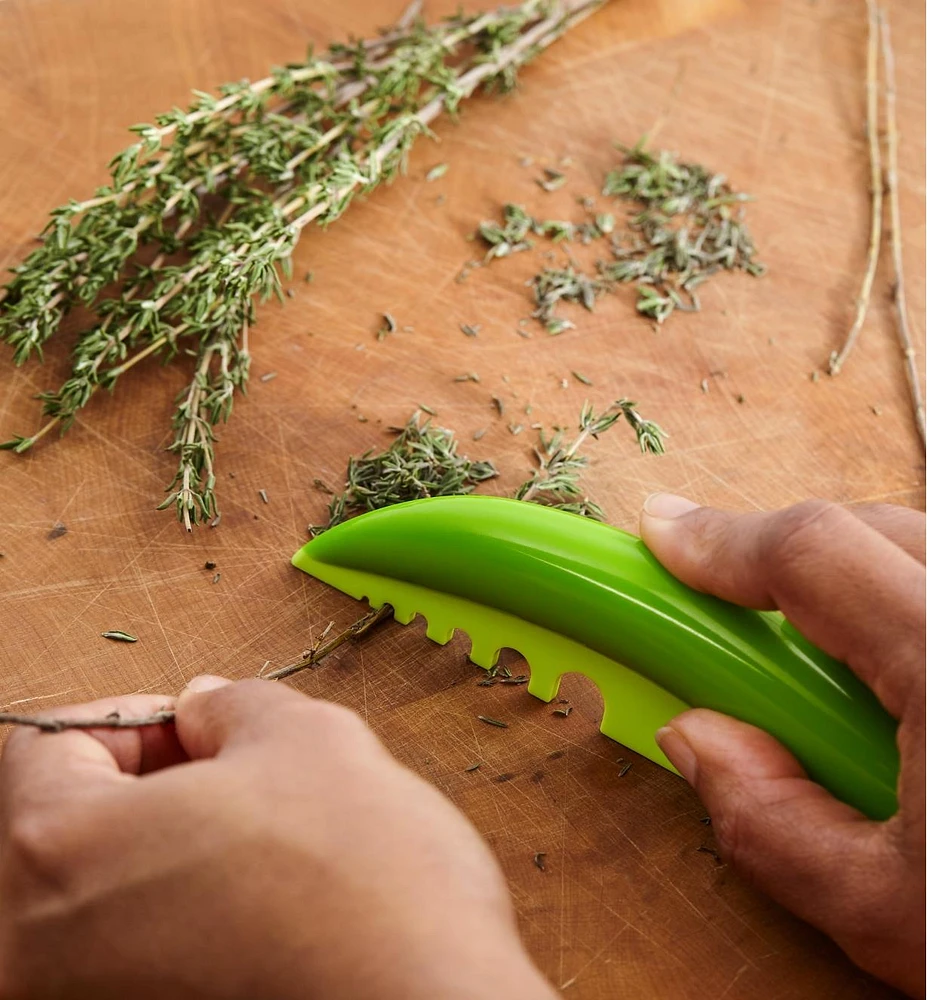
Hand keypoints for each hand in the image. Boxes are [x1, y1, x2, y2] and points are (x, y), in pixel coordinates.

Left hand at [0, 677, 555, 999]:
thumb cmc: (365, 881)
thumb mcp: (306, 738)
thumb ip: (230, 704)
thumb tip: (200, 708)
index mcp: (57, 855)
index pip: (40, 746)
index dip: (130, 715)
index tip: (197, 725)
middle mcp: (37, 958)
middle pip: (62, 826)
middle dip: (150, 783)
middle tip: (237, 775)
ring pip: (104, 894)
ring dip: (171, 851)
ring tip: (263, 846)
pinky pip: (133, 960)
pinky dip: (181, 920)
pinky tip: (263, 911)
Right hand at [642, 495, 924, 996]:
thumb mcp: (897, 920)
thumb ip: (770, 823)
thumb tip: (694, 739)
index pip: (814, 553)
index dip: (722, 538)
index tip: (663, 536)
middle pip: (872, 524)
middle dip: (785, 550)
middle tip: (726, 595)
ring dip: (857, 564)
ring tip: (820, 639)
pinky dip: (918, 588)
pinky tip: (909, 656)